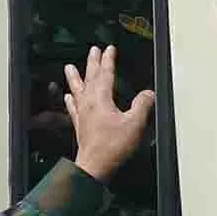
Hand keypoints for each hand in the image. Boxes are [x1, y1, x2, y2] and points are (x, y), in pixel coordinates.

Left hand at [66, 45, 156, 182]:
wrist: (95, 166)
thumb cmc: (113, 146)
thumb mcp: (134, 124)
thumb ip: (142, 105)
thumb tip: (148, 93)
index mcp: (101, 99)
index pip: (105, 74)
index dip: (108, 60)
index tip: (109, 49)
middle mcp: (89, 103)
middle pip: (90, 77)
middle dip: (92, 62)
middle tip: (93, 50)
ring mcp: (82, 114)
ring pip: (77, 89)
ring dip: (74, 77)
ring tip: (68, 67)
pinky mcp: (80, 125)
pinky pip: (73, 107)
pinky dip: (70, 100)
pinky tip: (67, 97)